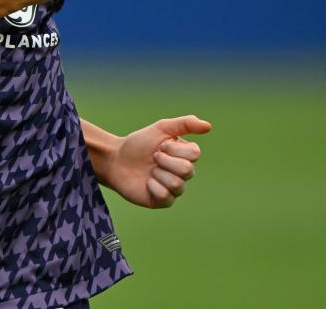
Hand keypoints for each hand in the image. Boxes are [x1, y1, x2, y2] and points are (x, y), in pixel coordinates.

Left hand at [97, 115, 211, 208]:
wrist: (116, 159)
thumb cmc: (138, 144)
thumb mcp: (161, 128)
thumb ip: (185, 124)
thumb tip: (209, 126)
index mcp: (185, 155)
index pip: (194, 154)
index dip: (174, 149)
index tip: (160, 145)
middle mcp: (183, 173)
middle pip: (187, 170)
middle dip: (165, 161)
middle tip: (153, 157)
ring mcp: (174, 189)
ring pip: (177, 184)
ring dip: (158, 173)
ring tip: (149, 170)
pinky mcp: (163, 201)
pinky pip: (166, 196)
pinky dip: (152, 186)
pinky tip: (146, 182)